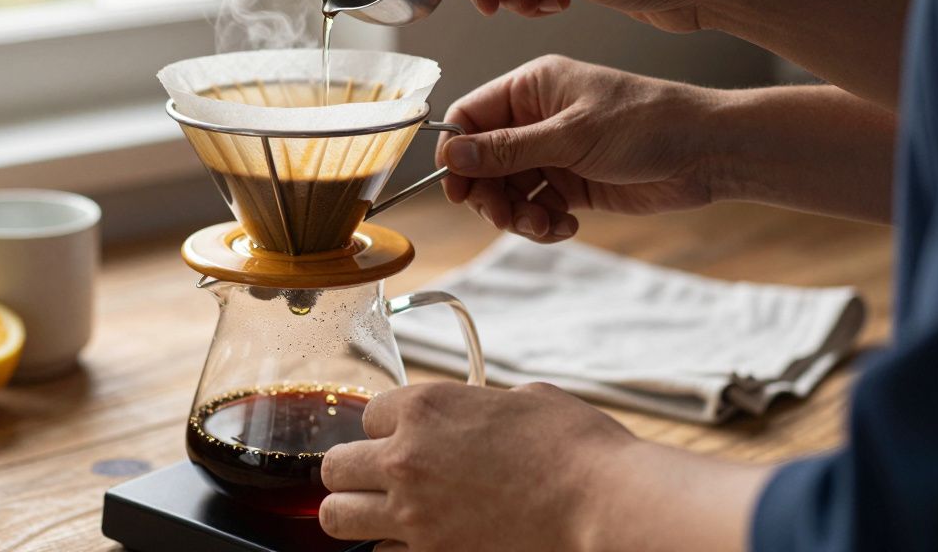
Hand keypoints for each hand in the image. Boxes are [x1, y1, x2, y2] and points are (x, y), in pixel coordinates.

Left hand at [319, 382, 633, 550]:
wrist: (603, 503)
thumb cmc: (574, 445)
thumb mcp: (522, 399)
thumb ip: (478, 405)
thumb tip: (477, 413)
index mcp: (424, 408)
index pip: (366, 414)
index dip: (389, 426)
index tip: (410, 436)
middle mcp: (405, 459)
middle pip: (334, 468)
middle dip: (353, 471)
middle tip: (379, 478)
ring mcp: (414, 514)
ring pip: (338, 517)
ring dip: (358, 513)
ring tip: (385, 513)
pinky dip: (396, 547)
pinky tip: (424, 539)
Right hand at [437, 55, 720, 241]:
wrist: (707, 152)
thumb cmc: (647, 124)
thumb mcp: (571, 135)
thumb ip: (508, 149)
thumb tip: (454, 157)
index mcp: (531, 87)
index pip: (470, 116)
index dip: (457, 154)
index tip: (457, 188)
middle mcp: (536, 118)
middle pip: (483, 161)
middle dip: (490, 194)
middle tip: (504, 217)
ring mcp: (553, 152)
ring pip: (507, 190)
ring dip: (517, 215)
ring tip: (543, 226)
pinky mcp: (571, 183)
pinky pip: (536, 207)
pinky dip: (542, 223)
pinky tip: (565, 226)